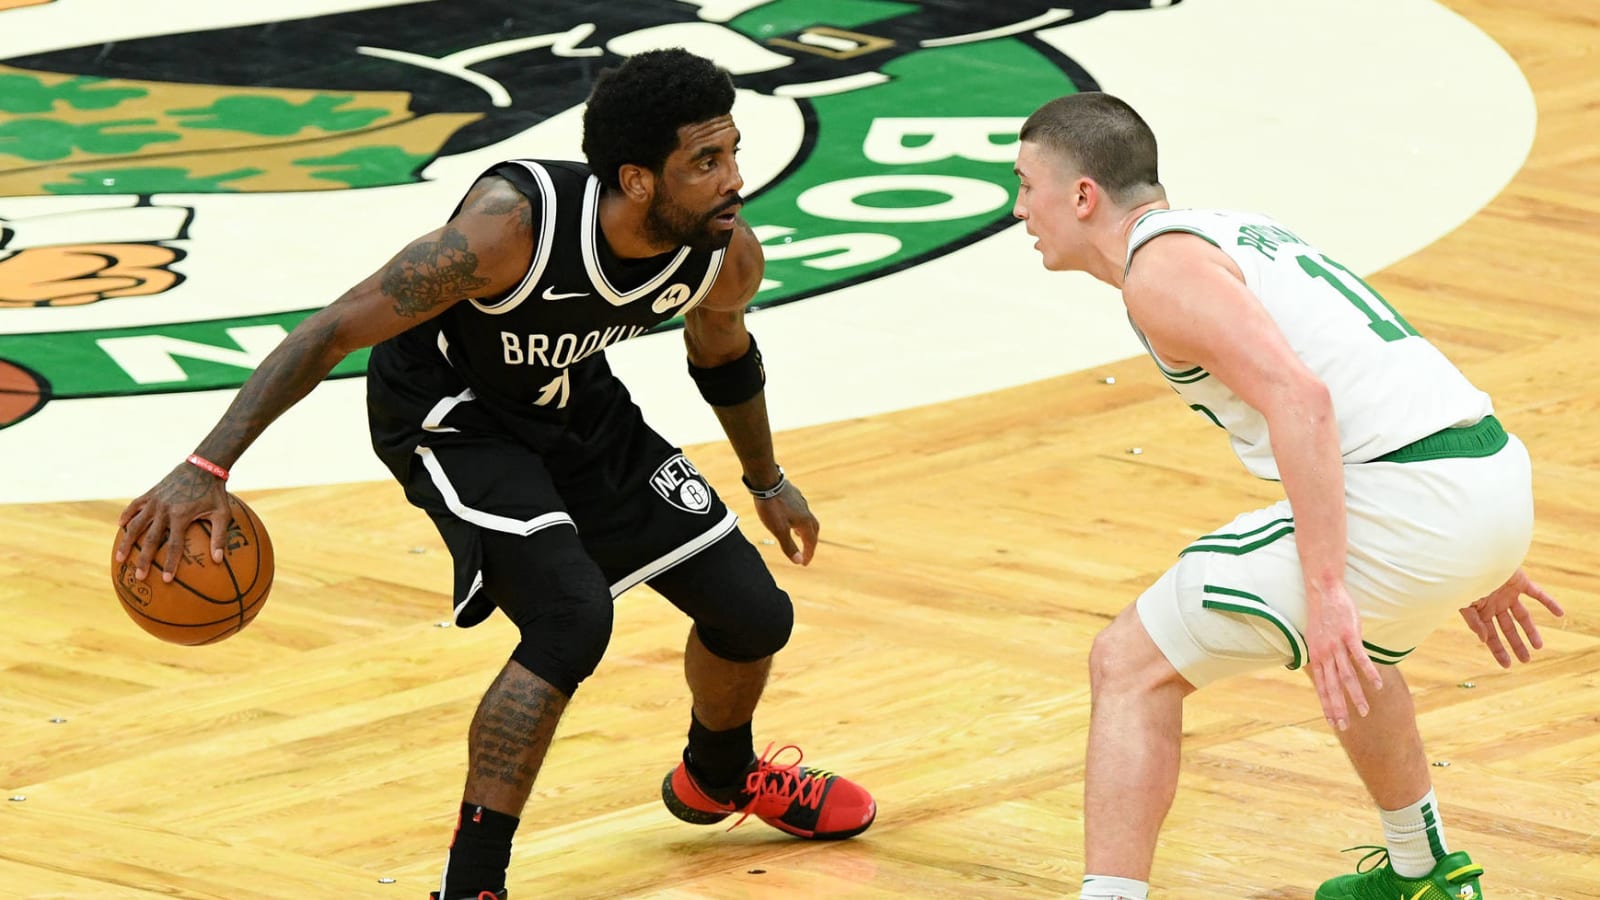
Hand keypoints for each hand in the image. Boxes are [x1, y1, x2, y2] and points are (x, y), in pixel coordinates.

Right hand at [114, 462, 230, 581]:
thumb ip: (220, 536)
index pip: (175, 545)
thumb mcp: (222, 513)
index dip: (170, 563)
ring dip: (127, 542)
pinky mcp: (150, 493)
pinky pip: (134, 506)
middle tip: (138, 576)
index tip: (166, 579)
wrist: (203, 466)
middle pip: (151, 539)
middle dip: (143, 559)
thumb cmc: (215, 492)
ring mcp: (155, 501)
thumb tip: (219, 560)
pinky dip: (127, 516)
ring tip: (119, 558)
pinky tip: (121, 526)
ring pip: (136, 524)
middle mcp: (164, 510)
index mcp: (181, 516)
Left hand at [752, 479, 818, 565]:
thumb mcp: (779, 530)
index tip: (804, 564)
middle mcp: (806, 511)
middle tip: (806, 551)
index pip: (811, 541)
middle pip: (814, 530)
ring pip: (807, 519)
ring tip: (798, 535)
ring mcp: (800, 502)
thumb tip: (798, 562)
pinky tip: (789, 517)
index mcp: (804, 522)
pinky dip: (798, 519)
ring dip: (805, 529)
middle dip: (811, 542)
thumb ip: (789, 546)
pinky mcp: (793, 495)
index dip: (808, 554)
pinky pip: (800, 510)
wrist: (766, 481)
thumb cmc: (772, 507)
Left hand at [1304, 581, 1383, 730]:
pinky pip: (1360, 658)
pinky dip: (1368, 672)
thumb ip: (1321, 657)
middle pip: (1332, 687)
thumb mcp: (1315, 639)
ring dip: (1355, 696)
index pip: (1321, 688)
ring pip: (1346, 676)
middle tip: (1345, 727)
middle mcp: (1324, 655)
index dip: (1327, 706)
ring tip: (1364, 711)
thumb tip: (1325, 670)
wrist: (1323, 592)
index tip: (1333, 723)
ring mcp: (1336, 646)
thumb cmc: (1321, 616)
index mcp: (1315, 658)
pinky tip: (1376, 685)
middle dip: (1339, 709)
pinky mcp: (1349, 635)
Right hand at [1459, 567, 1562, 666]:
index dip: (1498, 650)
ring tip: (1539, 646)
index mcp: (1480, 611)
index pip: (1491, 635)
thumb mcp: (1463, 604)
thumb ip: (1473, 621)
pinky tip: (1559, 614)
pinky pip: (1537, 594)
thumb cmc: (1462, 579)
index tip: (1507, 665)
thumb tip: (1484, 639)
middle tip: (1526, 660)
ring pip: (1522, 616)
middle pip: (1508, 629)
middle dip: (1516, 644)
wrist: (1472, 555)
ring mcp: (1507, 593)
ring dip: (1531, 631)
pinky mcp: (1519, 581)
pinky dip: (1548, 603)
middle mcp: (1494, 604)